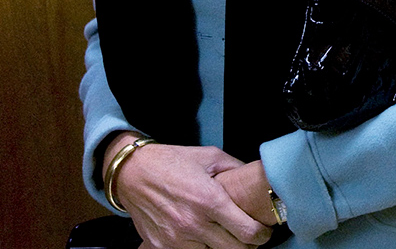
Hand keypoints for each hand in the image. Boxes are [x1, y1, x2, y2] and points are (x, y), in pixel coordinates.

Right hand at [104, 134, 273, 248]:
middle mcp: (194, 223)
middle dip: (248, 244)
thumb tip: (255, 177)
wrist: (131, 172)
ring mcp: (177, 238)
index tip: (264, 231)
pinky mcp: (162, 246)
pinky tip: (204, 238)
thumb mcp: (209, 156)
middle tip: (250, 235)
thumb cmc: (170, 162)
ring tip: (226, 236)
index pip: (248, 231)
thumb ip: (235, 168)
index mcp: (210, 200)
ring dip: (224, 248)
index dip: (262, 234)